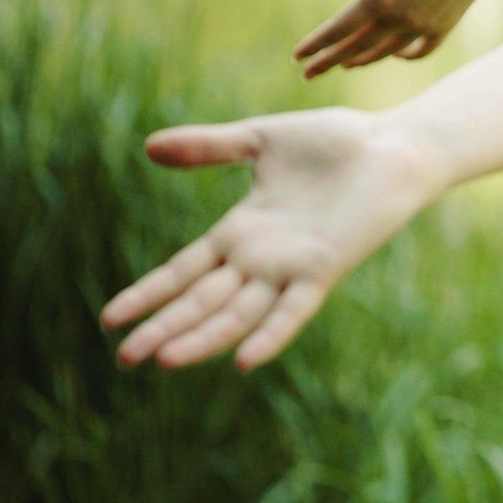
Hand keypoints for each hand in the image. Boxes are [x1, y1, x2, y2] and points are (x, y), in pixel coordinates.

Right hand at [99, 106, 444, 371]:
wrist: (393, 144)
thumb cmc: (336, 141)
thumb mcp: (260, 140)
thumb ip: (209, 147)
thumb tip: (148, 146)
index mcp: (241, 230)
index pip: (183, 271)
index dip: (148, 294)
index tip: (109, 320)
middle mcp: (261, 258)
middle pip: (202, 300)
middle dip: (164, 327)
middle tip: (124, 358)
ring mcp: (290, 267)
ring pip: (238, 312)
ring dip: (204, 337)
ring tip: (165, 361)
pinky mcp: (324, 268)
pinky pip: (293, 310)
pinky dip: (270, 335)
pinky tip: (245, 361)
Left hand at [294, 0, 500, 78]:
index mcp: (381, 0)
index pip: (339, 29)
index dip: (316, 43)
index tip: (297, 57)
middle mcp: (402, 20)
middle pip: (358, 48)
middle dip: (330, 60)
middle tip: (308, 74)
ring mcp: (426, 26)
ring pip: (386, 52)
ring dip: (362, 60)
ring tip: (345, 65)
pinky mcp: (447, 24)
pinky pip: (421, 51)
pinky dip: (404, 55)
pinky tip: (396, 54)